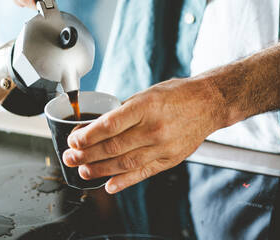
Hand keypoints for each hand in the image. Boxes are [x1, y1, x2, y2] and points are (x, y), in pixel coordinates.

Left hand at [62, 78, 224, 193]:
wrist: (209, 103)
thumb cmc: (175, 95)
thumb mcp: (146, 94)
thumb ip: (123, 111)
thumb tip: (97, 126)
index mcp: (146, 106)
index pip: (110, 124)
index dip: (88, 135)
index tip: (73, 140)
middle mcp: (154, 128)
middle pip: (113, 146)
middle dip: (86, 154)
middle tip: (70, 157)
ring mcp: (163, 146)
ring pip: (125, 163)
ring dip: (100, 170)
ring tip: (83, 171)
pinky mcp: (170, 160)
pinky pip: (144, 173)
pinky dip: (124, 181)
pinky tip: (108, 185)